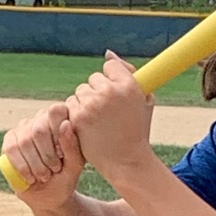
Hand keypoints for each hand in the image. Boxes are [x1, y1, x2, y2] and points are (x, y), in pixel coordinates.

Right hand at [0, 101, 84, 208]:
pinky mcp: (9, 140)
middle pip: (40, 129)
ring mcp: (23, 128)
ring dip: (36, 164)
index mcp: (61, 119)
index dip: (58, 134)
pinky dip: (22, 167)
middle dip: (48, 155)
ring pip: (25, 141)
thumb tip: (65, 124)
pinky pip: (11, 149)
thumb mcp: (75, 164)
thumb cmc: (66, 175)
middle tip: (55, 169)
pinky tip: (31, 178)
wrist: (50, 195)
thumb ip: (72, 145)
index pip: (56, 111)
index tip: (63, 155)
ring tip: (44, 176)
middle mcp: (41, 118)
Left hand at [66, 51, 154, 181]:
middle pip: (94, 79)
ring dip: (85, 103)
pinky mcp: (78, 117)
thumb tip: (107, 53)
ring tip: (98, 121)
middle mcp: (111, 92)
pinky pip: (70, 105)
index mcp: (129, 85)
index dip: (111, 81)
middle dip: (97, 93)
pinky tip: (88, 127)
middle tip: (107, 113)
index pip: (110, 66)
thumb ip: (129, 73)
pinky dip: (76, 114)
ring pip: (80, 91)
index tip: (115, 96)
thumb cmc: (137, 131)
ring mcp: (93, 104)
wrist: (127, 161)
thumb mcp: (144, 100)